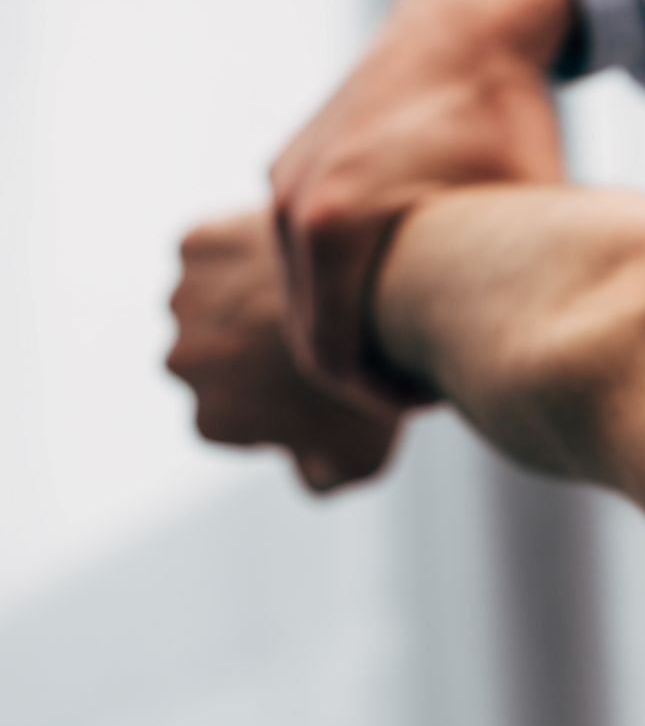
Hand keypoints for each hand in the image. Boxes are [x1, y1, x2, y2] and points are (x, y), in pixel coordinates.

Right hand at [168, 210, 403, 491]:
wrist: (380, 304)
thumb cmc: (376, 389)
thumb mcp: (360, 460)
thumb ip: (320, 479)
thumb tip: (306, 478)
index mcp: (212, 421)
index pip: (233, 415)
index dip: (272, 399)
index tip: (310, 383)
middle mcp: (183, 364)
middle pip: (212, 358)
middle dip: (246, 350)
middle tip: (306, 336)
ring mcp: (185, 302)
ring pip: (207, 302)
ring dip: (238, 299)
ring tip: (301, 294)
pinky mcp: (196, 246)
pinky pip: (215, 250)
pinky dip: (241, 250)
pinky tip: (291, 258)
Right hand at [270, 0, 570, 408]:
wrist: (466, 25)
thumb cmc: (506, 122)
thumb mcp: (518, 219)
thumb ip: (511, 299)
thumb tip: (537, 382)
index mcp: (335, 227)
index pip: (331, 357)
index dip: (381, 399)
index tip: (433, 404)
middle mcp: (294, 205)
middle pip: (310, 331)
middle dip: (366, 369)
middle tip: (430, 387)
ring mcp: (286, 181)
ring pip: (305, 290)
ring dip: (354, 323)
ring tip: (422, 337)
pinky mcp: (293, 163)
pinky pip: (306, 247)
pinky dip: (343, 278)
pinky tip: (405, 284)